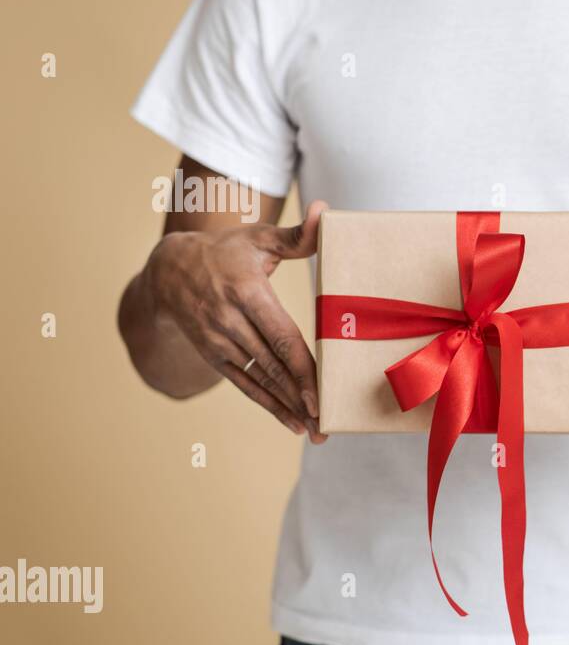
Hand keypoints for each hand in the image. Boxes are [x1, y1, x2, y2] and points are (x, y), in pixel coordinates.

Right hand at [143, 200, 328, 441]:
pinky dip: (269, 405)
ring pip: (259, 379)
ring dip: (287, 408)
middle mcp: (229, 320)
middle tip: (326, 423)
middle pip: (271, 364)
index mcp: (246, 291)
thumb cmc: (226, 251)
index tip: (320, 392)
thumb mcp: (258, 238)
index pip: (280, 335)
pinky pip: (244, 384)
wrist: (167, 270)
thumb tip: (325, 213)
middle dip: (300, 396)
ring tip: (315, 431)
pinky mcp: (213, 355)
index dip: (300, 366)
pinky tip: (291, 423)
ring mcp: (219, 341)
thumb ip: (296, 235)